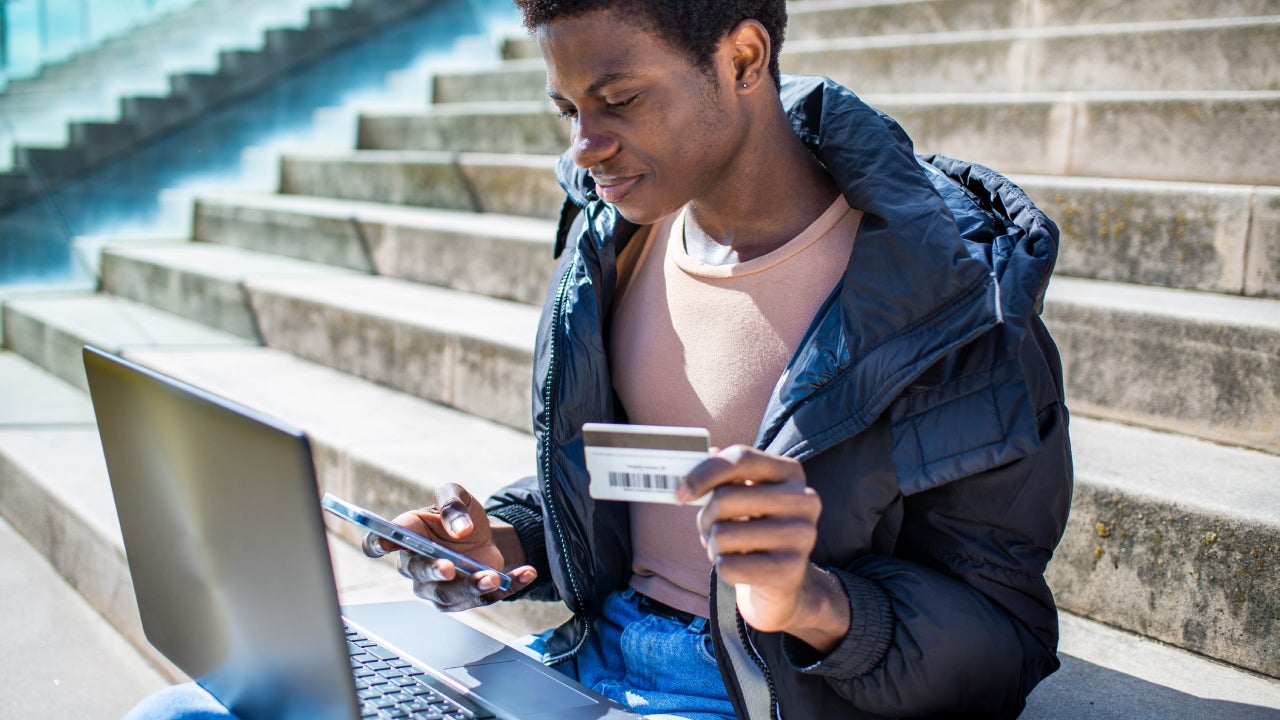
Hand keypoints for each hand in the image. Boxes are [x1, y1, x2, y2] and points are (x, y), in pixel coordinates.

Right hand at [378, 483, 536, 611]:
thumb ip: (453, 503)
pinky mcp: (465, 598)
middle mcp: (416, 566)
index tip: (385, 542)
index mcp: (407, 535)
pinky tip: (527, 572)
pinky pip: (485, 597)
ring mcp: (438, 587)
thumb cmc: (459, 514)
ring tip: (493, 576)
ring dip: (471, 587)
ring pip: (449, 595)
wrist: (484, 534)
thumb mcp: (458, 495)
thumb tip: (459, 529)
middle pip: (418, 574)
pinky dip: (510, 585)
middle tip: (448, 567)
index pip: (379, 543)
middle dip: (434, 572)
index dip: (377, 543)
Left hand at [679, 445, 848, 652]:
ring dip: (714, 546)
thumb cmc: (755, 529)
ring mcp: (801, 535)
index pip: (741, 458)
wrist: (785, 581)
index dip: (703, 474)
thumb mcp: (744, 496)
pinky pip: (728, 566)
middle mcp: (803, 500)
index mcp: (791, 472)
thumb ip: (721, 476)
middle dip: (706, 518)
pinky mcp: (790, 570)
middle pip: (725, 498)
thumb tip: (692, 465)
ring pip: (722, 534)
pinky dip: (723, 568)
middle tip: (712, 529)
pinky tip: (741, 568)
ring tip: (730, 549)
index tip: (680, 493)